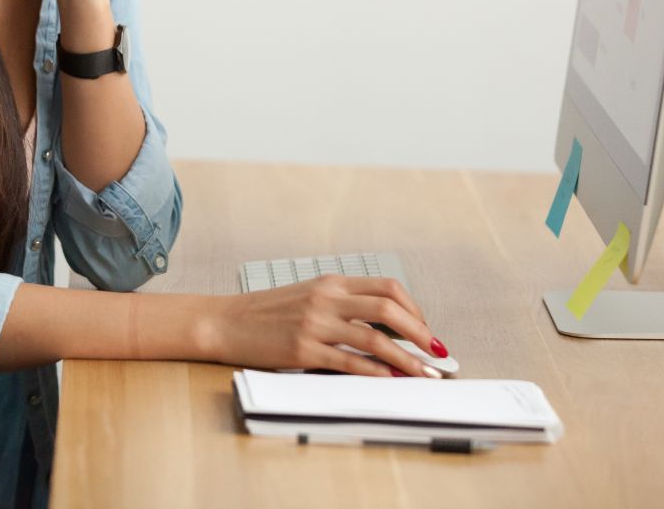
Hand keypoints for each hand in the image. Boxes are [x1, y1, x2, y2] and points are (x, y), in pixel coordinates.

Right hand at [205, 276, 445, 376]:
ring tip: (424, 374)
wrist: (225, 321)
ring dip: (407, 359)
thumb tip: (384, 329)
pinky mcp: (303, 350)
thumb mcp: (308, 297)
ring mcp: (315, 323)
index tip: (426, 330)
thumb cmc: (267, 313)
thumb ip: (342, 306)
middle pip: (388, 308)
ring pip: (375, 338)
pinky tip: (390, 381)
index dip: (415, 310)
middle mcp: (326, 298)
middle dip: (421, 333)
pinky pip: (349, 362)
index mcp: (330, 282)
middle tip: (438, 353)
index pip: (387, 288)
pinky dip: (376, 373)